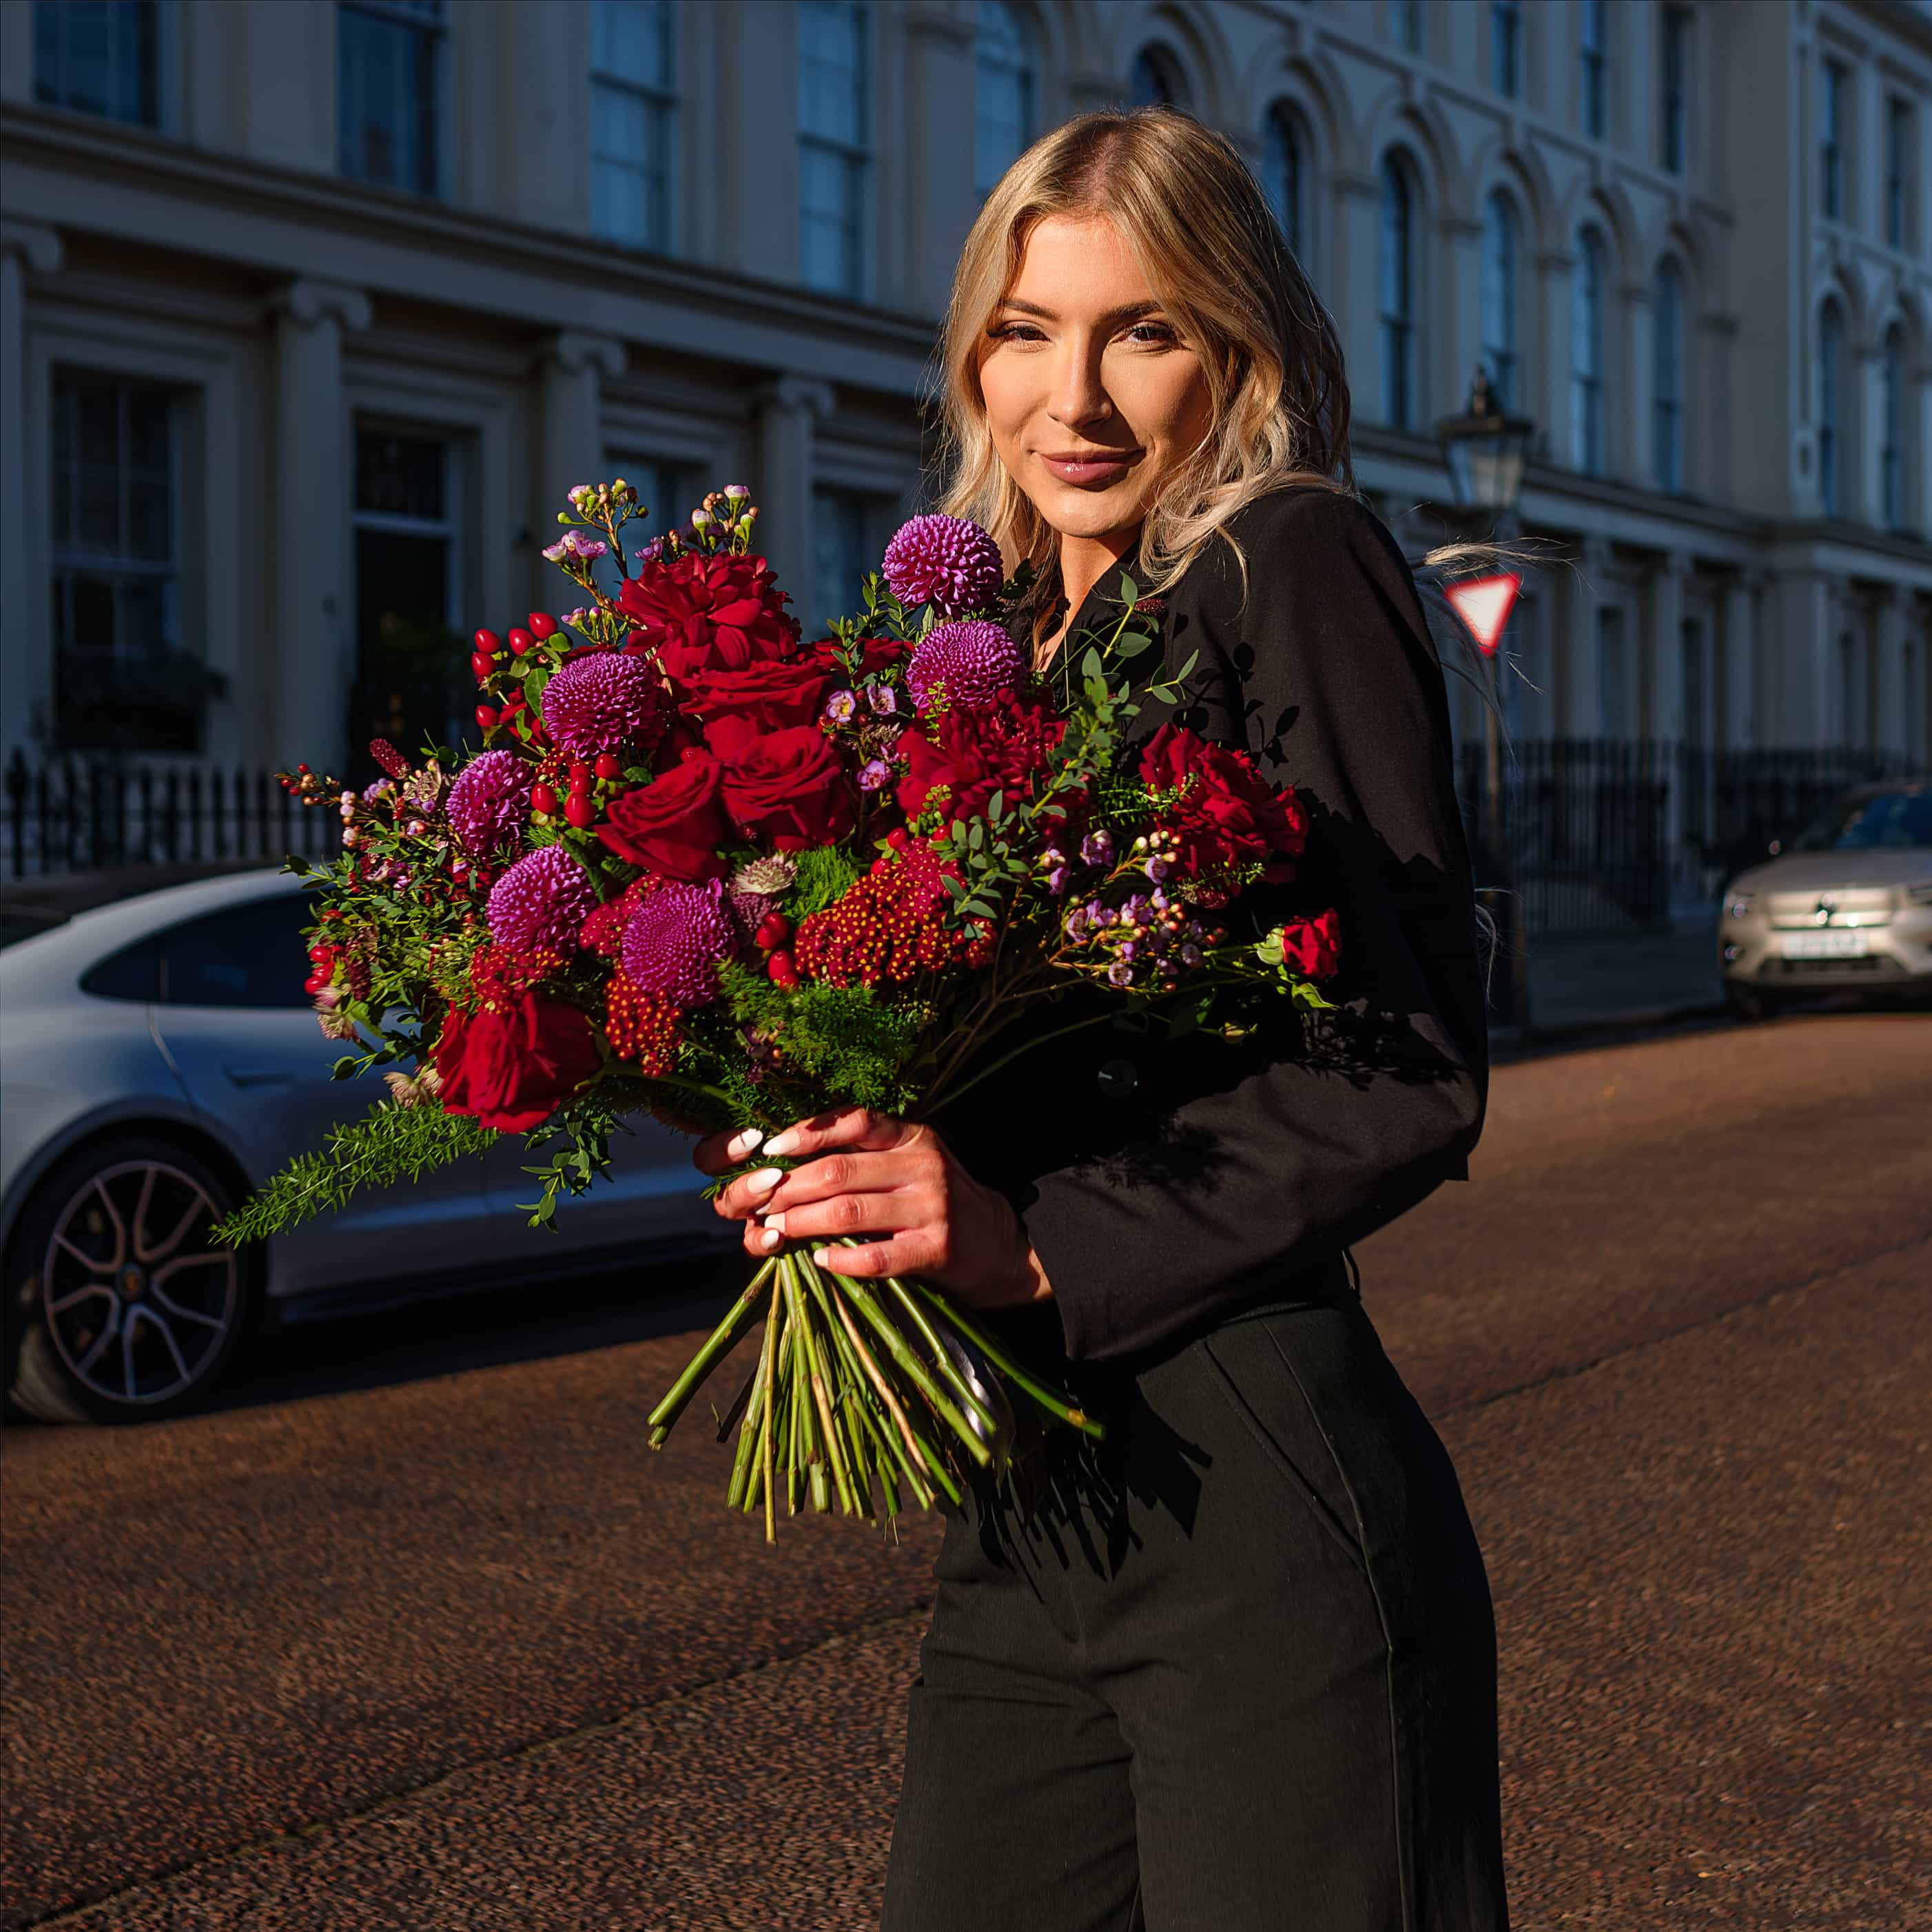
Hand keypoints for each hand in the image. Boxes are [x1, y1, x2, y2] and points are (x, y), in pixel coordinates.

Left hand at [693, 1110, 1052, 1311]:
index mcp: (912, 1137)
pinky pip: (878, 1256)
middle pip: (838, 1171)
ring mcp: (931, 1207)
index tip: (769, 1148)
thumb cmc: (939, 1203)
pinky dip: (842, 1260)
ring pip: (849, 1211)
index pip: (854, 1121)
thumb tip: (786, 1166)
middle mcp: (923, 1164)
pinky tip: (819, 1262)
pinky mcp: (937, 1249)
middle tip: (755, 1204)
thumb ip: (864, 1159)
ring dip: (802, 1223)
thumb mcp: (911, 1163)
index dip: (807, 1132)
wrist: (1002, 1245)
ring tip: (774, 1232)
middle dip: (788, 1188)